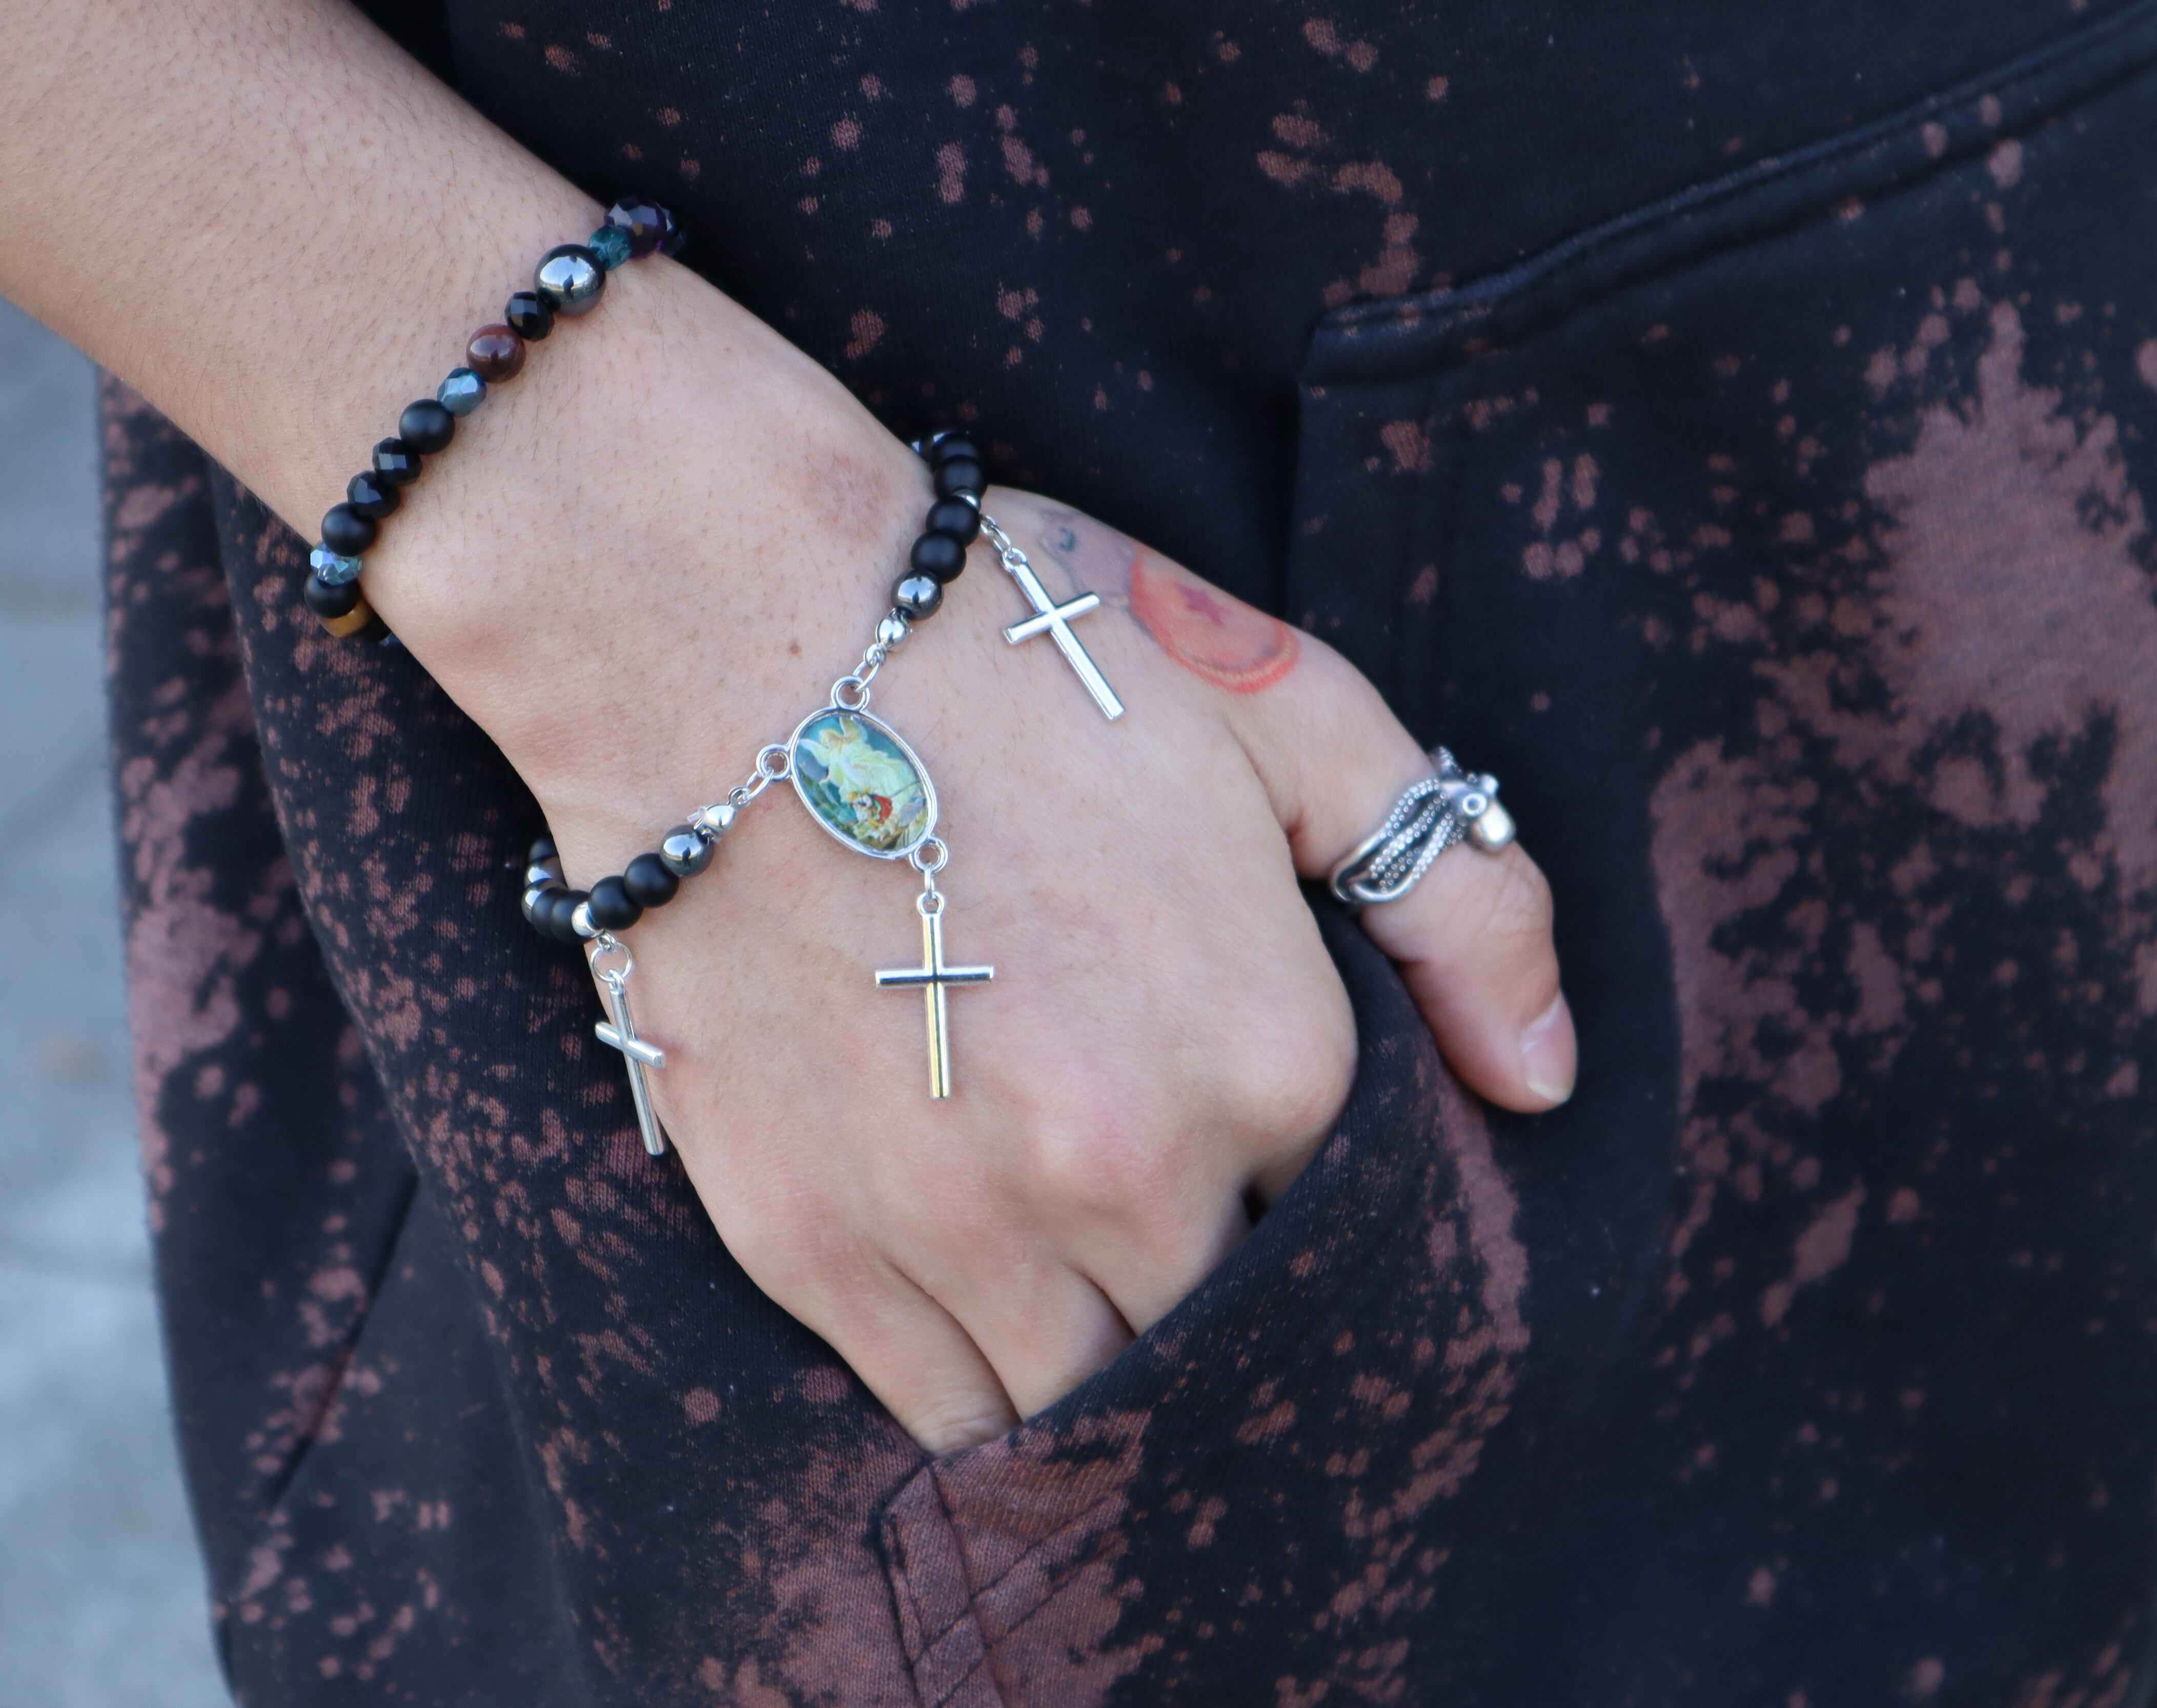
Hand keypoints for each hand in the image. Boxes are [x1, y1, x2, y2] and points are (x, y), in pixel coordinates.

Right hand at [368, 275, 1571, 1448]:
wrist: (724, 633)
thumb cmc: (1012, 652)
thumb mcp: (1286, 714)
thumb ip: (1456, 897)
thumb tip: (1545, 1080)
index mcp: (1267, 1051)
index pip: (1335, 1223)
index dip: (1289, 1190)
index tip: (1235, 1138)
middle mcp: (1127, 1167)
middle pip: (1217, 1334)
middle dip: (1203, 1286)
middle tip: (1147, 1204)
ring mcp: (958, 1221)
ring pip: (1080, 1404)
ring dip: (1094, 1358)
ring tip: (1061, 1263)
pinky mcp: (810, 1243)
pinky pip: (936, 1408)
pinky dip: (972, 1385)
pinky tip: (969, 1299)